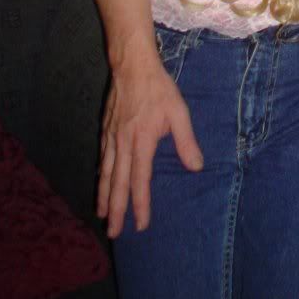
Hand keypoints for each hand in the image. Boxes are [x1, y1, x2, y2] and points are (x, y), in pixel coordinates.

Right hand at [98, 52, 203, 237]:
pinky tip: (101, 182)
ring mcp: (111, 137)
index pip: (140, 180)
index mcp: (141, 142)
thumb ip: (186, 141)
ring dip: (105, 196)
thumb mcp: (178, 112)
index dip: (140, 204)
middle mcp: (122, 144)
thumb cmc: (158, 88)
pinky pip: (102, 159)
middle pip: (118, 184)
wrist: (132, 65)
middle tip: (113, 232)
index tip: (140, 225)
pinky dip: (101, 176)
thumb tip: (196, 167)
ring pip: (107, 173)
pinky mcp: (106, 129)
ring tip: (102, 214)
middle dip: (116, 210)